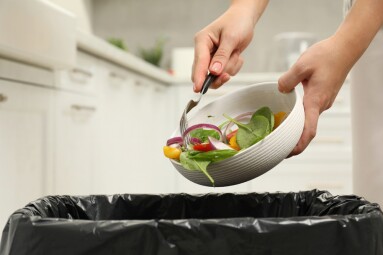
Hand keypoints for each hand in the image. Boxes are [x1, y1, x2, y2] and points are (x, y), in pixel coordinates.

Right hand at [192, 4, 256, 91]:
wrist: (245, 18)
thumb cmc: (237, 22)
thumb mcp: (231, 38)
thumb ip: (222, 56)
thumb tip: (213, 71)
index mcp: (202, 41)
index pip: (199, 62)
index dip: (199, 77)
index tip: (198, 88)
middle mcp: (204, 50)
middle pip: (204, 73)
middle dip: (218, 75)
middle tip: (227, 75)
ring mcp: (211, 57)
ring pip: (216, 75)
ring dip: (229, 69)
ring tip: (235, 54)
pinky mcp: (219, 62)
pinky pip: (225, 73)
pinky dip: (233, 67)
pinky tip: (236, 55)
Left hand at [278, 36, 352, 156]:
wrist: (344, 48)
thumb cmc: (326, 55)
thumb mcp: (302, 65)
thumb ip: (288, 80)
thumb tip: (280, 90)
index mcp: (316, 100)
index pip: (309, 129)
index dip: (299, 144)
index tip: (289, 153)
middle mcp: (321, 104)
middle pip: (307, 129)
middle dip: (294, 141)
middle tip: (276, 146)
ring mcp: (323, 101)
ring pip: (308, 120)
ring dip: (296, 129)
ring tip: (278, 133)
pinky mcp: (322, 96)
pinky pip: (310, 112)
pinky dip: (299, 118)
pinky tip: (287, 115)